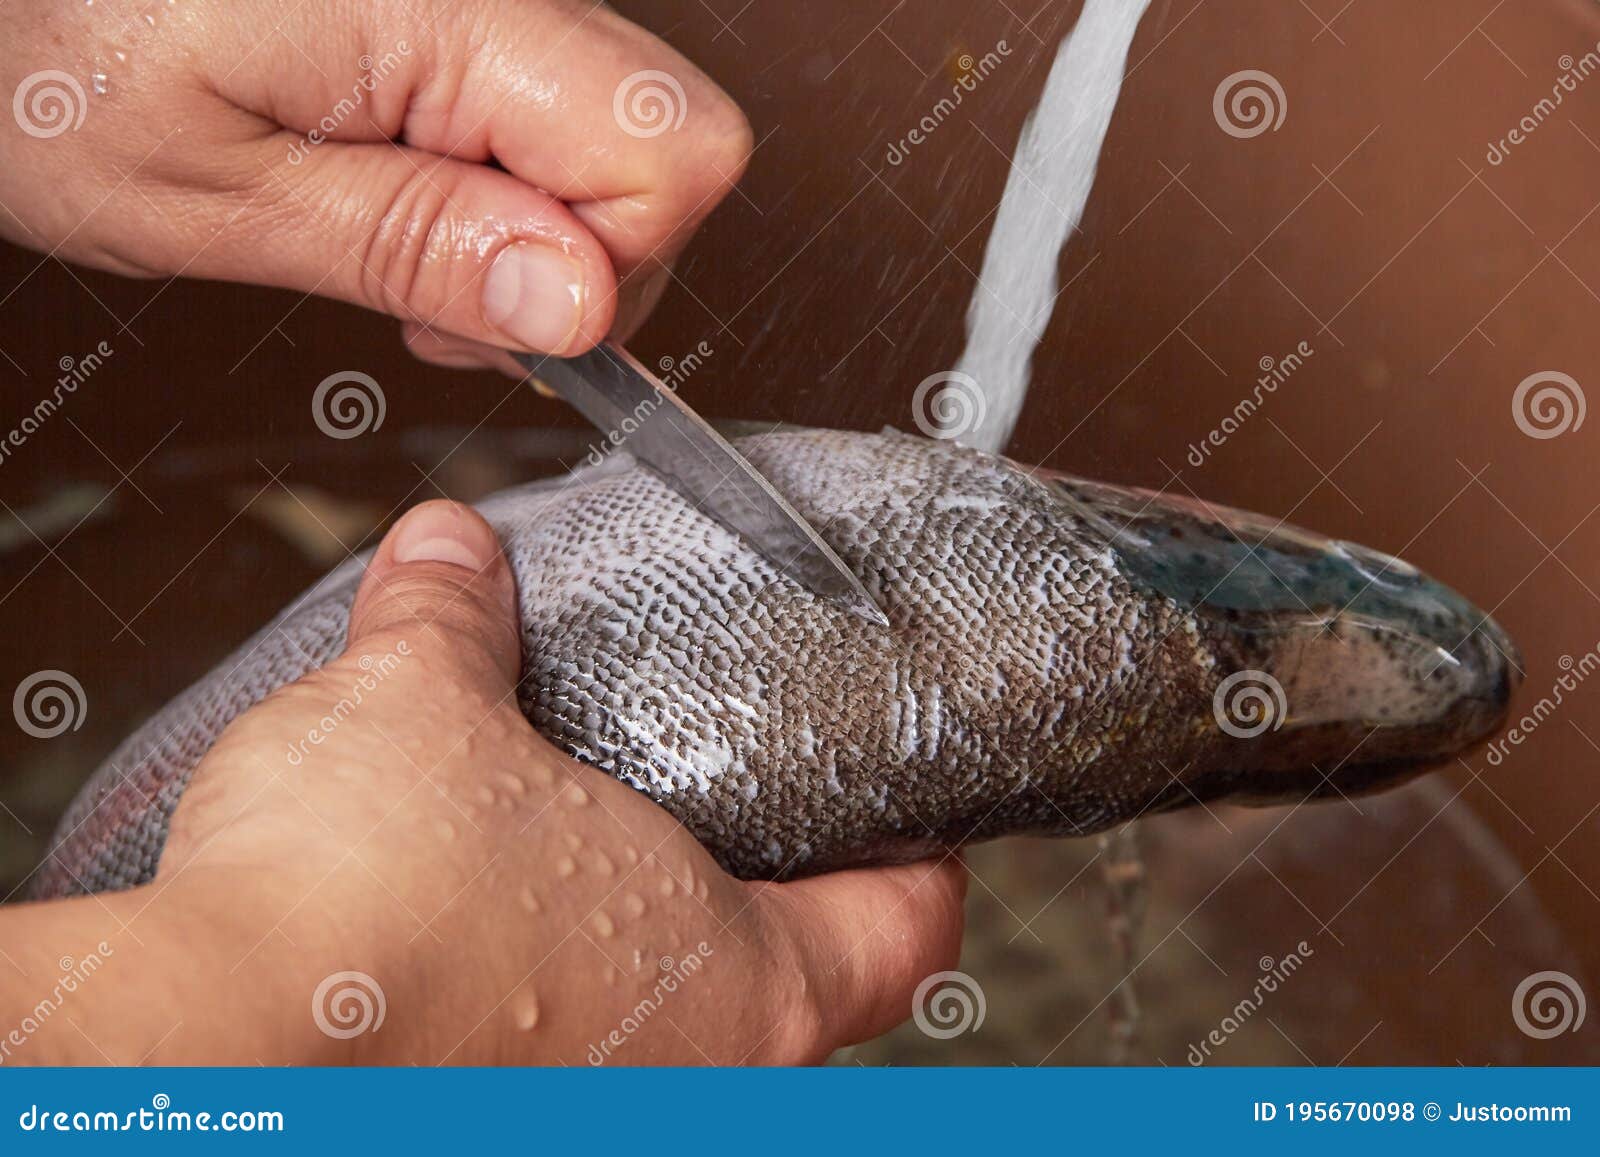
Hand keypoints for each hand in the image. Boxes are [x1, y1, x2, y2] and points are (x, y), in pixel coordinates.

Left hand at [0, 0, 753, 368]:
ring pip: (626, 129)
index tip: (494, 319)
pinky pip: (564, 101)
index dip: (613, 270)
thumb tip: (580, 305)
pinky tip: (415, 189)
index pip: (670, 153)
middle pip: (673, 137)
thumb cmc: (46, 56)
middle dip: (590, 259)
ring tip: (406, 234)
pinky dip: (510, 180)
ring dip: (543, 225)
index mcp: (444, 8)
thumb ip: (414, 244)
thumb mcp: (216, 198)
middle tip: (442, 292)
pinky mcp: (468, 3)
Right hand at [1, 502, 964, 1064]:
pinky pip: (553, 1061)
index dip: (918, 855)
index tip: (904, 809)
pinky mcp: (489, 1122)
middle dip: (758, 886)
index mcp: (748, 982)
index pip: (908, 926)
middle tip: (725, 803)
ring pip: (673, 1031)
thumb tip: (448, 557)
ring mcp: (597, 1117)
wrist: (209, 1056)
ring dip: (639, 942)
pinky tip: (468, 928)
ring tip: (580, 850)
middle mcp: (695, 1079)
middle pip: (797, 982)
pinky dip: (534, 993)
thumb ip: (453, 622)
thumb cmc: (360, 914)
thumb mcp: (423, 708)